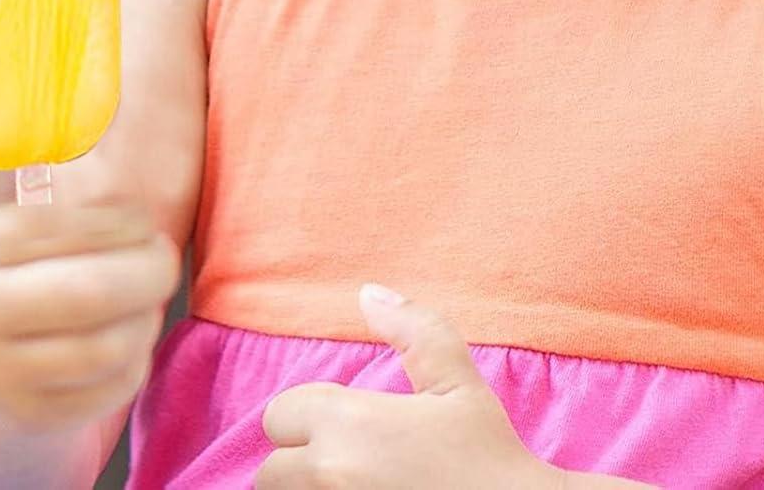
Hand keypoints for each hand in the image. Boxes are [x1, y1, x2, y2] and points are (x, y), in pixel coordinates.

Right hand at [0, 199, 180, 431]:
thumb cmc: (8, 276)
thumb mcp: (13, 233)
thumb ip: (70, 217)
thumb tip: (139, 221)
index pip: (64, 227)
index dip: (120, 225)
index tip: (146, 224)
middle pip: (89, 292)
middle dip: (147, 272)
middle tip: (165, 261)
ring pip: (106, 347)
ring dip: (145, 318)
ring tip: (147, 301)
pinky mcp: (30, 415)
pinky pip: (109, 388)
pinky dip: (136, 361)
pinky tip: (130, 339)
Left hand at [259, 285, 556, 488]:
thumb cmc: (491, 457)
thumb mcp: (459, 385)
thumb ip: (414, 331)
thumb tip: (369, 294)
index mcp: (346, 424)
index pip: (278, 417)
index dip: (305, 422)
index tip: (343, 433)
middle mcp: (329, 474)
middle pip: (271, 472)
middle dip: (300, 466)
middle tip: (347, 468)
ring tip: (352, 485)